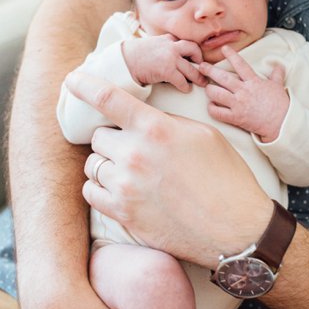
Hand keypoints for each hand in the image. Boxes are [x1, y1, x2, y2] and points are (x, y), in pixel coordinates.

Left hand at [67, 70, 271, 266]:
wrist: (236, 228)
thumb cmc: (227, 179)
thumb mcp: (205, 136)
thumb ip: (168, 123)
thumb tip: (144, 120)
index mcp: (157, 129)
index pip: (108, 99)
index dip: (85, 86)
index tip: (72, 80)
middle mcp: (135, 155)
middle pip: (99, 137)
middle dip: (115, 141)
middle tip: (138, 152)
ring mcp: (126, 186)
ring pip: (93, 165)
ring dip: (108, 166)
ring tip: (134, 175)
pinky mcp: (122, 213)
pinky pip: (91, 192)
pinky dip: (101, 189)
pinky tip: (122, 190)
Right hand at [122, 34, 205, 91]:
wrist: (123, 61)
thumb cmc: (136, 55)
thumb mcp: (152, 44)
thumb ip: (165, 46)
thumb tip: (176, 55)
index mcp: (168, 39)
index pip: (186, 42)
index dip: (193, 51)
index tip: (197, 58)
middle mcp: (172, 46)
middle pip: (194, 50)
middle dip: (200, 60)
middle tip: (204, 69)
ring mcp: (170, 58)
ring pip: (191, 69)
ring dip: (198, 78)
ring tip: (202, 83)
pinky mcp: (167, 71)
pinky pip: (182, 81)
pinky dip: (186, 86)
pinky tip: (186, 89)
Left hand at [200, 47, 289, 140]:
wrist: (282, 123)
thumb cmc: (281, 105)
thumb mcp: (279, 86)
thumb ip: (276, 75)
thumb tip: (279, 66)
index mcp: (254, 82)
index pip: (240, 64)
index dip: (231, 55)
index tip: (224, 48)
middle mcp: (243, 91)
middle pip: (222, 77)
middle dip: (209, 70)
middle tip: (202, 66)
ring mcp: (238, 104)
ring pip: (216, 94)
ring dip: (209, 90)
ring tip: (208, 88)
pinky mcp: (235, 117)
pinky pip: (217, 112)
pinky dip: (212, 108)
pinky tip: (212, 105)